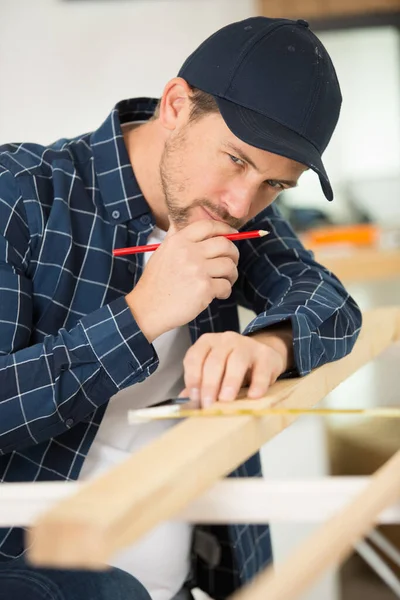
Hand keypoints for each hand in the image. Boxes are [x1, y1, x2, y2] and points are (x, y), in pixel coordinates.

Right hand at [125, 220, 238, 341]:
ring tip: (225, 281)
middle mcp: (188, 252)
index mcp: (178, 241)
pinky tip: (217, 294)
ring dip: (231, 275)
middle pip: (225, 244)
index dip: (225, 229)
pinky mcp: (204, 288)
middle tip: (231, 262)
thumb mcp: (161, 252)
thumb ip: (174, 236)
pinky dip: (225, 291)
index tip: (232, 234)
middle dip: (233, 254)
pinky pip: (226, 285)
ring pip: (229, 266)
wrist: (147, 308)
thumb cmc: (155, 283)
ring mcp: (197, 270)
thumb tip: (178, 219)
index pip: (208, 226)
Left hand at [179, 331, 288, 407]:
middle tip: (208, 403)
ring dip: (230, 382)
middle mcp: (225, 340)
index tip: (194, 397)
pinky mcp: (265, 354)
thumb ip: (199, 384)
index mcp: (207, 343)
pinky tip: (253, 396)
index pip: (194, 358)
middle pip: (214, 361)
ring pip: (236, 361)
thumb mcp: (214, 373)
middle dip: (209, 384)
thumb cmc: (232, 367)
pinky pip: (261, 369)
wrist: (263, 357)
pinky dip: (257, 383)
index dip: (192, 378)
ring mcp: (246, 344)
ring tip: (226, 399)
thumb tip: (185, 401)